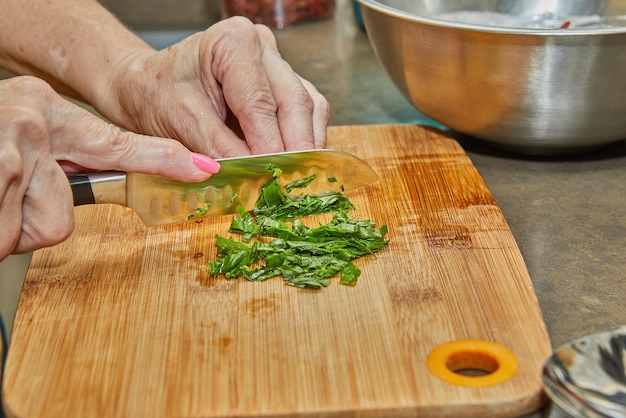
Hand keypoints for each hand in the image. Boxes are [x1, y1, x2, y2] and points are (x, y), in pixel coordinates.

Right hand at [0, 76, 218, 259]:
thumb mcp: (24, 143)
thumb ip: (63, 163)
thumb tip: (98, 194)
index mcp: (47, 112)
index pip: (119, 144)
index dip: (164, 161)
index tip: (204, 169)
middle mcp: (32, 124)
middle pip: (65, 215)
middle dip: (31, 217)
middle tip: (0, 191)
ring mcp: (8, 151)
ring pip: (39, 228)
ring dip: (6, 224)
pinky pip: (8, 237)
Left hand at [99, 17, 329, 157]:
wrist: (149, 88)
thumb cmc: (157, 95)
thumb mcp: (181, 122)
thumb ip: (218, 147)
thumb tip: (252, 173)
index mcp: (231, 41)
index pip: (259, 100)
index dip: (268, 142)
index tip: (271, 176)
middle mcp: (261, 46)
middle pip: (294, 101)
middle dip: (295, 147)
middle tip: (292, 184)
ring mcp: (277, 63)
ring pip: (308, 106)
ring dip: (306, 145)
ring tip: (296, 178)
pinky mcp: (284, 84)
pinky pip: (307, 112)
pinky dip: (304, 140)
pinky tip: (295, 163)